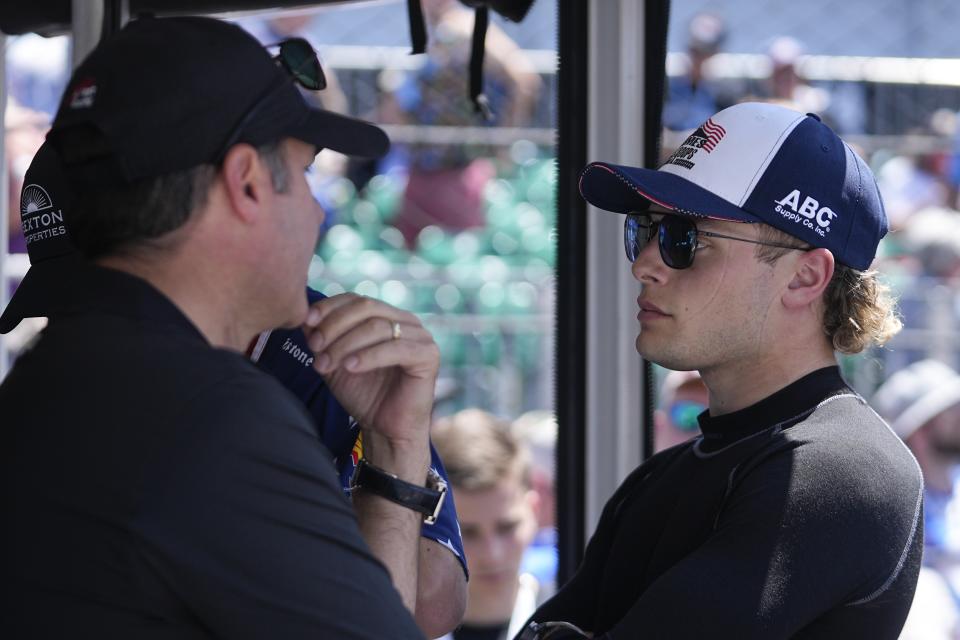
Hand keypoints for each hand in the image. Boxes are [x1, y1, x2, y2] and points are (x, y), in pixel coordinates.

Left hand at [302, 294, 438, 448]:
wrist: (386, 429)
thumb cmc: (364, 395)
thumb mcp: (335, 361)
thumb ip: (323, 338)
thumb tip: (303, 315)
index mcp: (387, 317)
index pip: (357, 299)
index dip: (330, 307)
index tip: (307, 323)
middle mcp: (406, 321)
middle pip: (366, 307)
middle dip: (335, 325)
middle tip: (314, 347)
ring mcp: (420, 336)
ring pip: (377, 327)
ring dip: (345, 344)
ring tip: (326, 364)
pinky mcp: (428, 355)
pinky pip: (396, 348)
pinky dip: (368, 356)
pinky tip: (350, 367)